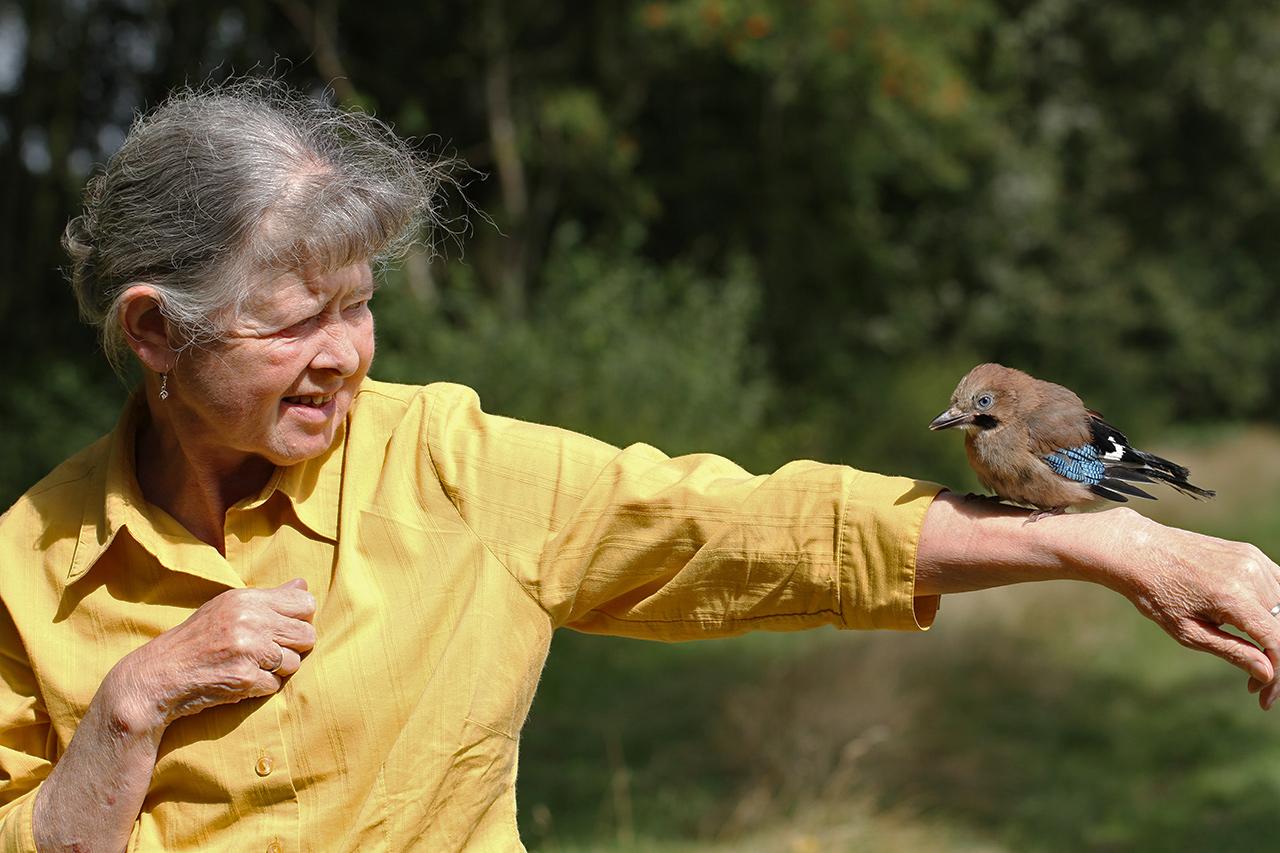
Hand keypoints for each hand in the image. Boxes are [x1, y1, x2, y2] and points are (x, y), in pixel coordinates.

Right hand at [112, 578, 316, 731]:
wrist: (158, 675)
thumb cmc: (196, 640)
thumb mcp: (227, 608)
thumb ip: (269, 598)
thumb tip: (303, 586)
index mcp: (246, 599)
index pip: (305, 603)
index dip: (300, 619)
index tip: (284, 628)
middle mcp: (250, 621)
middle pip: (307, 635)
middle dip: (293, 647)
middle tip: (269, 652)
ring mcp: (248, 650)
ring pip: (294, 663)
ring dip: (276, 670)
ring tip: (250, 666)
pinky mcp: (244, 679)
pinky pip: (275, 685)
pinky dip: (261, 687)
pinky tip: (239, 680)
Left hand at [1093, 513, 1279, 708]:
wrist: (1139, 551)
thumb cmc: (1157, 595)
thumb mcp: (1188, 631)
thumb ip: (1231, 651)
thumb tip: (1268, 673)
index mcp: (1234, 596)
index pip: (1277, 640)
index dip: (1278, 673)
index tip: (1263, 696)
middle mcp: (1250, 574)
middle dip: (1276, 658)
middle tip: (1256, 682)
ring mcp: (1253, 560)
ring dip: (1277, 634)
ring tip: (1254, 655)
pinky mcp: (1251, 554)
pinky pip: (1279, 585)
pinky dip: (1276, 610)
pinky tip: (1258, 629)